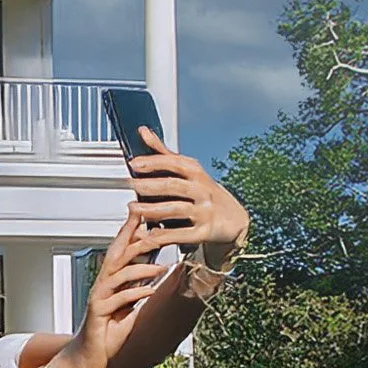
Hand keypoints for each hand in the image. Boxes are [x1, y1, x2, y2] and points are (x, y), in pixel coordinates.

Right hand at [48, 210, 169, 367]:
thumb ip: (137, 290)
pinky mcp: (98, 314)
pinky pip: (119, 300)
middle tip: (148, 224)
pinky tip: (150, 290)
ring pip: (118, 275)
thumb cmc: (105, 334)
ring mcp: (98, 299)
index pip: (119, 251)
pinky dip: (136, 293)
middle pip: (115, 255)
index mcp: (109, 283)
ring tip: (160, 266)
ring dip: (141, 268)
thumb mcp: (126, 308)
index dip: (128, 231)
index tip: (140, 214)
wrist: (85, 358)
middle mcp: (101, 286)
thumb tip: (153, 275)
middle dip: (131, 238)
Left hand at [129, 126, 251, 264]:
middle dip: (150, 185)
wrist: (236, 221)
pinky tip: (147, 233)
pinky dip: (162, 235)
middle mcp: (203, 191)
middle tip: (130, 185)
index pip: (176, 164)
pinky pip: (180, 234)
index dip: (155, 162)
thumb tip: (143, 131)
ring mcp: (205, 212)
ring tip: (133, 208)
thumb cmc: (206, 194)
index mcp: (197, 174)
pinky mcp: (204, 232)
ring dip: (152, 209)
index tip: (134, 163)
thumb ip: (164, 154)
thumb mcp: (190, 172)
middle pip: (174, 186)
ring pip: (176, 209)